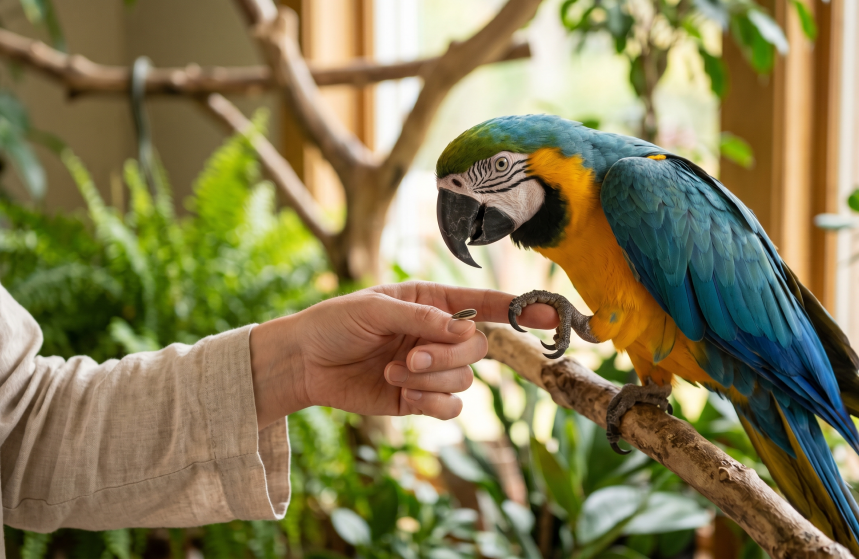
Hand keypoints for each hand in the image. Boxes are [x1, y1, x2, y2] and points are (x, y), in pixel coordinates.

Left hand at [249, 281, 557, 427]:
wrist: (304, 363)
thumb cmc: (334, 323)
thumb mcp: (374, 308)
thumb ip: (420, 318)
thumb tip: (463, 331)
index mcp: (432, 302)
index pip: (487, 304)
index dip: (522, 309)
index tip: (553, 314)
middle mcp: (438, 334)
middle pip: (478, 348)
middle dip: (447, 356)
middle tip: (409, 356)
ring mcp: (431, 368)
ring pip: (465, 380)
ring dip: (431, 379)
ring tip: (393, 372)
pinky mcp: (420, 399)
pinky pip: (450, 407)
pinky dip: (431, 403)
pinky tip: (403, 395)